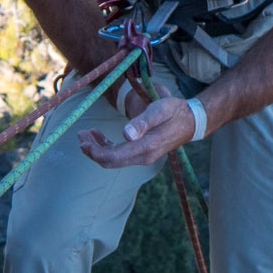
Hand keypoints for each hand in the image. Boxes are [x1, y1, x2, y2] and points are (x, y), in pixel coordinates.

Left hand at [81, 93, 196, 168]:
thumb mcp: (160, 110)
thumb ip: (143, 122)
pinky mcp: (141, 153)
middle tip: (80, 134)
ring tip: (85, 134)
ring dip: (97, 149)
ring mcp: (142, 156)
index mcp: (145, 147)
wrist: (191, 121)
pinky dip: (106, 148)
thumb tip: (125, 134)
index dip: (95, 151)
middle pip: (110, 161)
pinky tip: (99, 136)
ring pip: (113, 160)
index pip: (113, 157)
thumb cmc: (175, 111)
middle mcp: (142, 156)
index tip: (83, 140)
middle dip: (92, 150)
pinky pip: (119, 156)